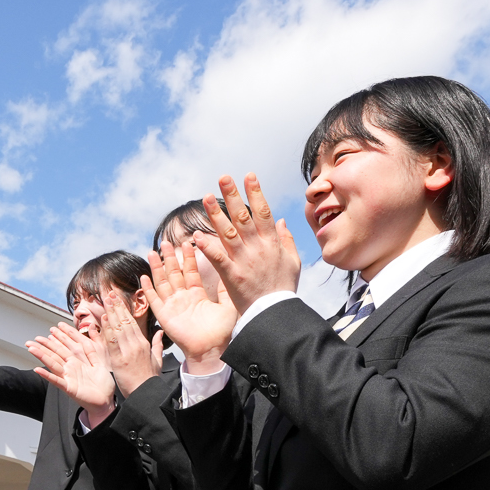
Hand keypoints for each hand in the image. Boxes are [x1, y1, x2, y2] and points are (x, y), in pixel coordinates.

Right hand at [25, 323, 115, 427]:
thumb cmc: (103, 385)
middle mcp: (71, 368)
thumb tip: (91, 332)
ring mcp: (69, 378)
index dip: (58, 338)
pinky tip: (38, 370)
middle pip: (55, 354)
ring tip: (31, 349)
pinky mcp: (69, 388)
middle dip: (44, 346)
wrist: (106, 402)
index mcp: (78, 362)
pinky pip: (57, 380)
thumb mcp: (100, 362)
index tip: (51, 330)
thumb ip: (92, 349)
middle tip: (32, 339)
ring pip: (53, 364)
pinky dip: (47, 375)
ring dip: (42, 356)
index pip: (65, 347)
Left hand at [98, 289, 162, 394]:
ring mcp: (127, 352)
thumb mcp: (157, 361)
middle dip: (116, 306)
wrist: (145, 394)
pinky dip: (107, 329)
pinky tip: (103, 319)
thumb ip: (157, 345)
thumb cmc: (149, 379)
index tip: (118, 300)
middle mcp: (136, 345)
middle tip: (110, 294)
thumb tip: (159, 332)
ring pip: (118, 328)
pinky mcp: (119, 360)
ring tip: (105, 301)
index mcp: (144, 344)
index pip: (133, 323)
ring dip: (111, 313)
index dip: (124, 310)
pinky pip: (112, 341)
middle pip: (125, 321)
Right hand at [144, 239, 237, 368]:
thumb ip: (226, 289)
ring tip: (152, 252)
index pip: (190, 272)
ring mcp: (172, 306)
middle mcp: (183, 299)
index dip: (188, 258)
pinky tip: (144, 277)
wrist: (211, 349)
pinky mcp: (164, 316)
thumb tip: (228, 271)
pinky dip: (148, 289)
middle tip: (165, 242)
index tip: (187, 242)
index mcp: (197, 295)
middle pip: (173, 274)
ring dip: (157, 268)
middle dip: (169, 258)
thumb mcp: (227, 306)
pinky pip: (154, 300)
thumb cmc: (221, 331)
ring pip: (162, 283)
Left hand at [198, 173, 301, 311]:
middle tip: (223, 177)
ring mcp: (244, 261)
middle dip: (233, 195)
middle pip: (243, 217)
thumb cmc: (284, 289)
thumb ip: (286, 240)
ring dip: (216, 214)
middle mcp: (257, 248)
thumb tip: (282, 220)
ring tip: (207, 197)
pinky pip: (218, 258)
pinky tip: (196, 236)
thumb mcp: (293, 262)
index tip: (248, 176)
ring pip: (228, 232)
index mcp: (272, 243)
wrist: (275, 313)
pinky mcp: (232, 275)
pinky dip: (208, 247)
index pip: (263, 212)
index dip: (255, 193)